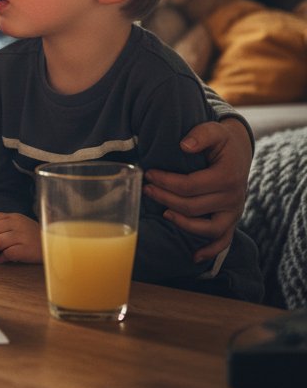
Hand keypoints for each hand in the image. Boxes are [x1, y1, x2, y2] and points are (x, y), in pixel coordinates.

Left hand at [0, 212, 41, 263]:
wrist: (56, 248)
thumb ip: (1, 230)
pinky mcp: (28, 248)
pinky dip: (2, 258)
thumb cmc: (33, 241)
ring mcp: (23, 235)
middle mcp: (17, 223)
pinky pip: (8, 253)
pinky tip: (5, 260)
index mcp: (13, 217)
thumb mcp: (18, 229)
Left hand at [143, 118, 251, 262]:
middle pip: (193, 207)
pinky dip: (210, 251)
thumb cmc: (221, 140)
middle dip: (165, 199)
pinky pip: (224, 241)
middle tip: (147, 189)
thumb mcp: (214, 130)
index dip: (166, 182)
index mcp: (227, 176)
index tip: (148, 174)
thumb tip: (184, 145)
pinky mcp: (231, 219)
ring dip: (183, 224)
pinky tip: (194, 257)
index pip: (190, 186)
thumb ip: (201, 134)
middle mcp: (233, 197)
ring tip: (163, 213)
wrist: (240, 150)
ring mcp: (233, 211)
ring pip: (208, 228)